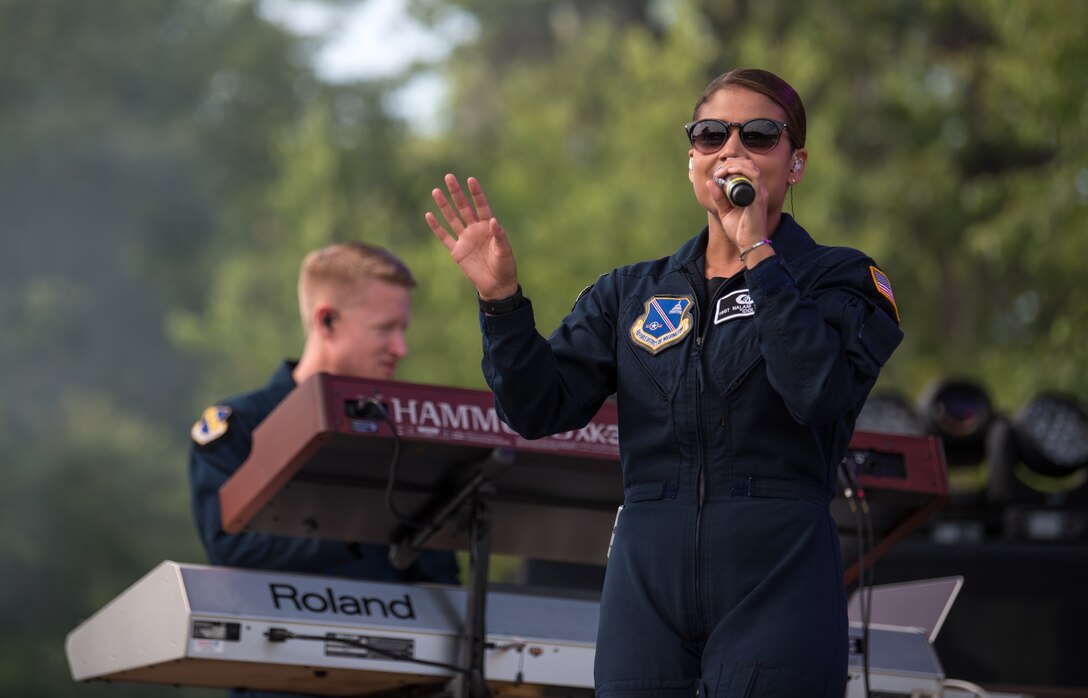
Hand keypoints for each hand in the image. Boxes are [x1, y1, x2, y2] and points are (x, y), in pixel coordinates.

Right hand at [427, 174, 518, 299]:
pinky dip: (436, 227)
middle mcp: (475, 229)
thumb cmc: (505, 266)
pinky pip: (444, 237)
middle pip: (463, 207)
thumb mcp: (505, 250)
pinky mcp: (457, 251)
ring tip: (436, 191)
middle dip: (456, 193)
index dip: (476, 193)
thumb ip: (499, 235)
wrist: (497, 285)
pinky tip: (429, 215)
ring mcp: (465, 239)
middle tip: (449, 177)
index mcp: (488, 227)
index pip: (481, 205)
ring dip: (444, 206)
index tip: (470, 179)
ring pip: (452, 219)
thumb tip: (493, 220)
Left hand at [704, 159, 768, 251]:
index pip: (745, 169)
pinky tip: (729, 171)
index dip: (731, 165)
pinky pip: (753, 175)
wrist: (748, 244)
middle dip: (731, 162)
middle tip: (718, 171)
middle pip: (748, 164)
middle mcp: (758, 189)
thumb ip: (719, 197)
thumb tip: (710, 182)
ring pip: (750, 166)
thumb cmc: (740, 230)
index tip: (717, 173)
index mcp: (752, 191)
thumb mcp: (725, 211)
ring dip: (734, 164)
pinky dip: (741, 169)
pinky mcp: (759, 196)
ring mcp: (760, 192)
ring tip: (721, 171)